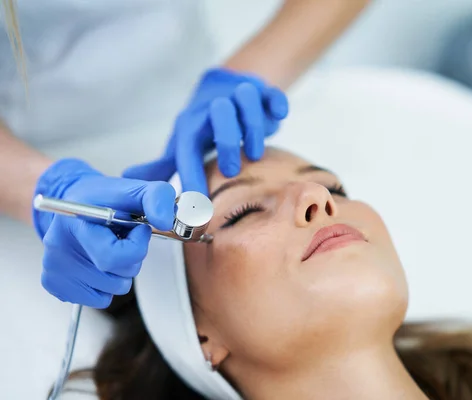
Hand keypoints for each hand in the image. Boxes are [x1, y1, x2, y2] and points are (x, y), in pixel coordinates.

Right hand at [33, 158, 175, 307]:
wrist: (74, 202)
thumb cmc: (105, 198)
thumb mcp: (135, 189)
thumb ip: (156, 197)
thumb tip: (165, 221)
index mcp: (75, 221)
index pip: (113, 257)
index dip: (137, 246)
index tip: (138, 229)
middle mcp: (58, 247)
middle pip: (117, 278)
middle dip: (132, 259)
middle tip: (123, 239)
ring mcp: (54, 269)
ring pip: (113, 290)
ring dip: (121, 272)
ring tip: (110, 248)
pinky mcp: (55, 285)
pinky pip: (99, 299)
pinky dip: (106, 285)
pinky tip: (99, 262)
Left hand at [123, 68, 288, 192]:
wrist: (221, 86)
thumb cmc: (203, 126)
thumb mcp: (182, 144)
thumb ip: (161, 165)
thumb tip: (129, 177)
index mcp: (192, 124)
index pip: (188, 148)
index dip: (191, 176)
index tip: (198, 204)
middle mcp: (214, 107)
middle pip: (219, 113)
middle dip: (226, 142)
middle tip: (232, 171)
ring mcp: (239, 97)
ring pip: (246, 100)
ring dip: (253, 127)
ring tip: (255, 153)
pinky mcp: (263, 92)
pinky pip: (271, 93)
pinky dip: (276, 104)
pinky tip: (278, 117)